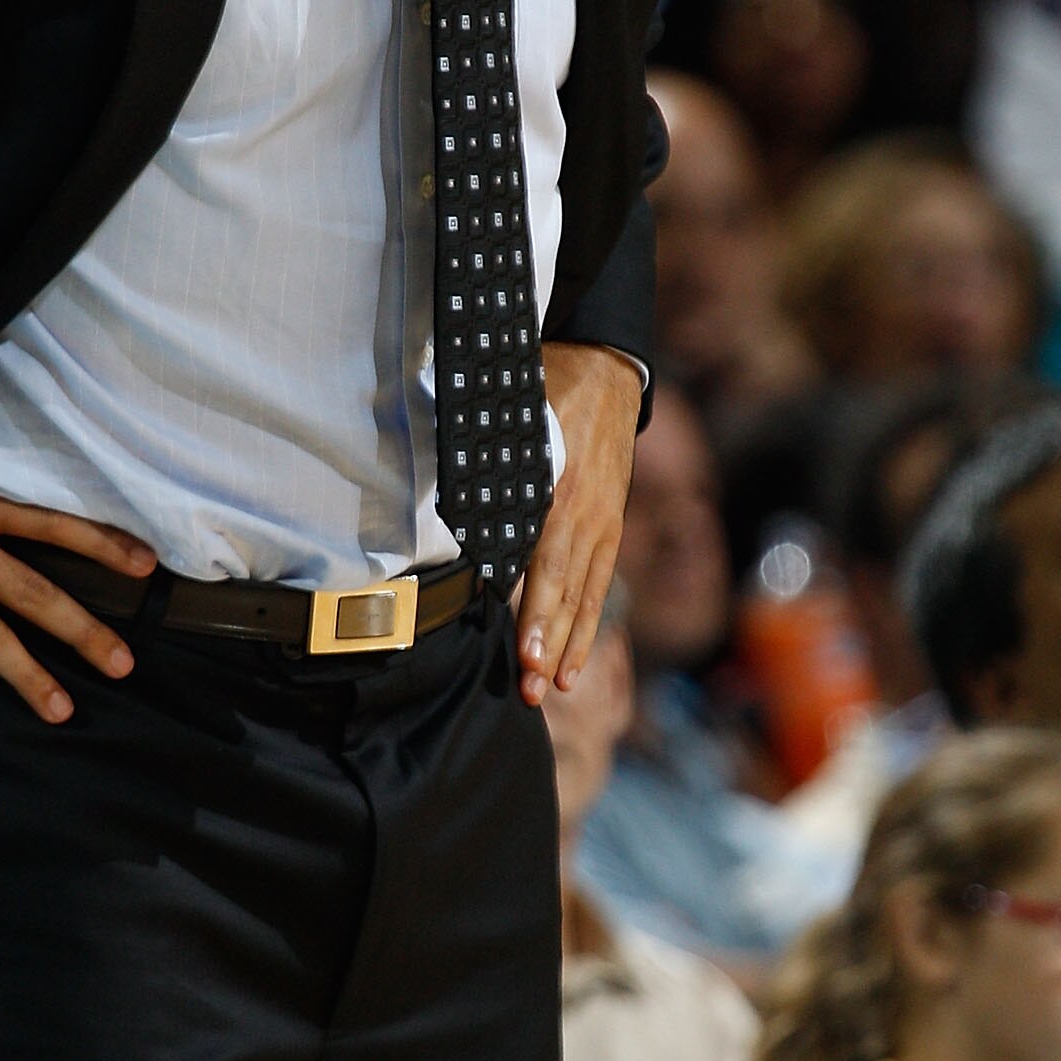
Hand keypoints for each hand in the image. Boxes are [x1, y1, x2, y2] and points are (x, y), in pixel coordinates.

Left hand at [512, 344, 641, 709]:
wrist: (611, 371)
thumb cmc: (551, 386)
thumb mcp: (519, 408)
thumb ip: (494, 453)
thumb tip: (450, 490)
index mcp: (559, 486)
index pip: (545, 561)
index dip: (535, 608)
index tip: (526, 649)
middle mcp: (586, 514)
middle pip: (565, 590)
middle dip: (549, 643)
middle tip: (532, 688)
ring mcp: (603, 524)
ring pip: (585, 597)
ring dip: (568, 646)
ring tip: (553, 689)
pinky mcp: (611, 528)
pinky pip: (599, 586)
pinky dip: (587, 627)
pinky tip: (572, 663)